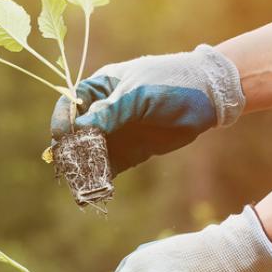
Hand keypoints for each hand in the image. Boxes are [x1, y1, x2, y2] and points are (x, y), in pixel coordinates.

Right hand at [50, 45, 244, 175]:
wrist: (208, 96)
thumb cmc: (170, 82)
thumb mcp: (138, 93)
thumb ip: (109, 112)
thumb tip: (79, 129)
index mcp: (101, 88)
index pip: (70, 104)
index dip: (63, 121)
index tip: (62, 137)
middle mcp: (103, 111)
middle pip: (76, 133)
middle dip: (71, 150)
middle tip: (71, 166)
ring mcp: (117, 133)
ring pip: (91, 153)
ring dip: (84, 168)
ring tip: (82, 183)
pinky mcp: (130, 152)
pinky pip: (110, 166)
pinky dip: (102, 178)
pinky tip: (98, 188)